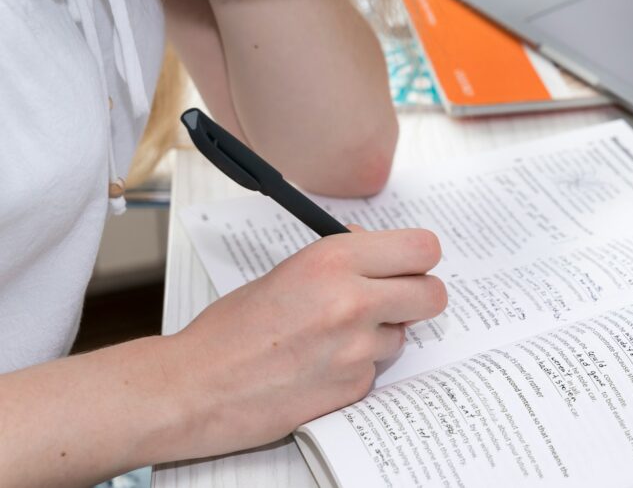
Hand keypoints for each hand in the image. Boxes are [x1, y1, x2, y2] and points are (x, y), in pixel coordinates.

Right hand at [165, 228, 445, 458]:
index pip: (422, 248)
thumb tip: (375, 246)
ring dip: (381, 334)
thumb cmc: (231, 328)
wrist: (197, 386)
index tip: (410, 264)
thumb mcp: (289, 271)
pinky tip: (321, 364)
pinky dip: (358, 366)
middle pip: (434, 294)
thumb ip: (340, 257)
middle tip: (395, 299)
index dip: (419, 257)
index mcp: (334, 260)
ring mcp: (358, 349)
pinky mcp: (354, 387)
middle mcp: (353, 301)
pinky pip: (377, 369)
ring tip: (333, 337)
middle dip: (418, 296)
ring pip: (404, 335)